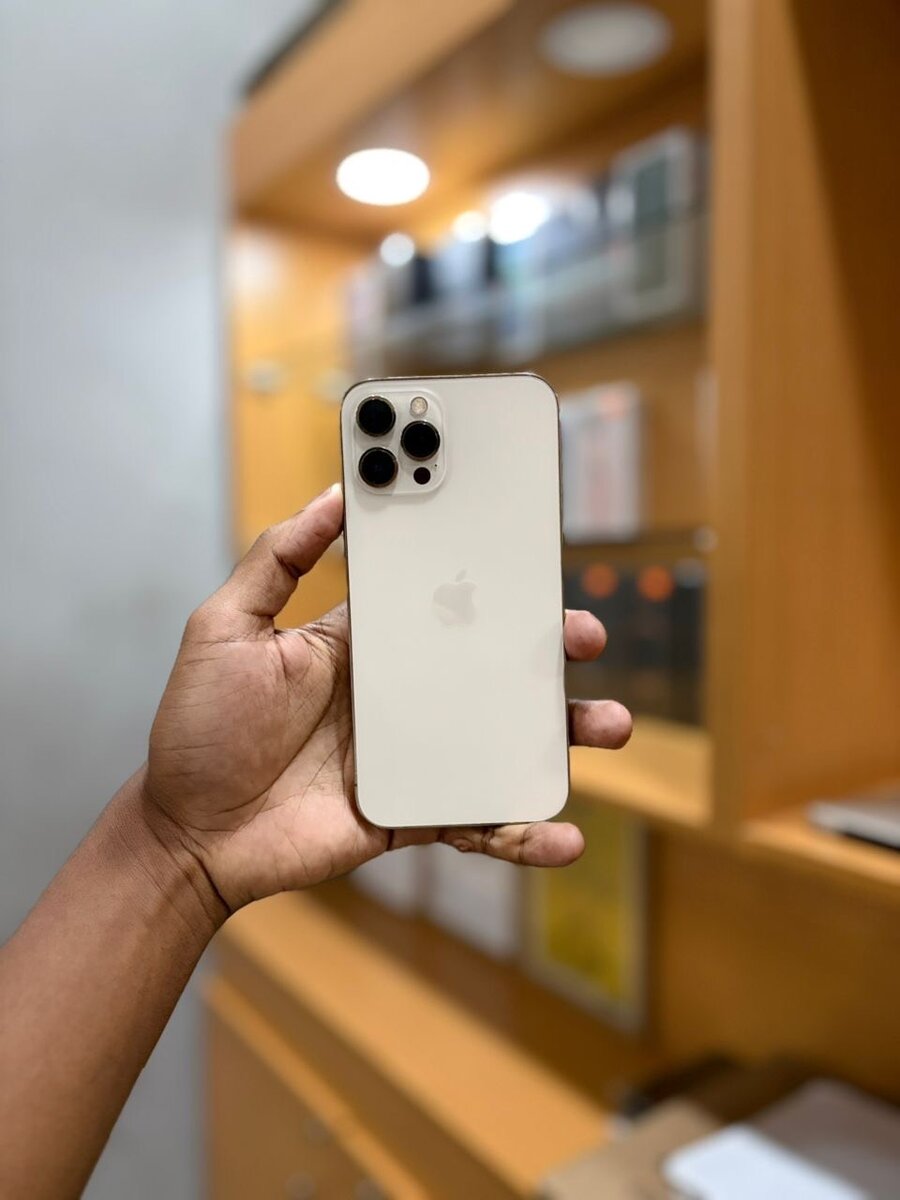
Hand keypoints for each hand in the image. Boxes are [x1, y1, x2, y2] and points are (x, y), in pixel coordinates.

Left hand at [143, 485, 631, 914]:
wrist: (188, 835)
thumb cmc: (199, 729)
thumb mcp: (225, 627)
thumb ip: (276, 560)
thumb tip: (334, 492)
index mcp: (363, 644)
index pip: (438, 601)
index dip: (484, 578)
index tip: (532, 554)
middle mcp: (397, 694)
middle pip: (489, 667)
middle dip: (545, 652)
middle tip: (584, 635)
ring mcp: (411, 755)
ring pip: (502, 740)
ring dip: (560, 735)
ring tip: (610, 725)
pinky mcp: (412, 813)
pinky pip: (477, 819)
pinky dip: (522, 830)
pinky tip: (563, 835)